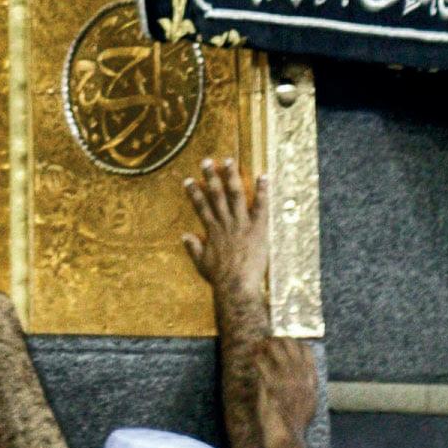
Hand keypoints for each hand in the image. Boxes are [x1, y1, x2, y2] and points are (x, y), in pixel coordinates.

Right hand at [179, 156, 268, 313]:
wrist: (237, 287)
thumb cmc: (220, 278)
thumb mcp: (202, 264)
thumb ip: (193, 248)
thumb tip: (184, 235)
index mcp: (213, 230)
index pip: (201, 206)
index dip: (194, 192)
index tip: (188, 179)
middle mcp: (226, 222)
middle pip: (217, 195)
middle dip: (211, 176)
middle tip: (207, 161)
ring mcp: (242, 224)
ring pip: (236, 194)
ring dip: (232, 176)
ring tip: (229, 160)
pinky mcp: (258, 228)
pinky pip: (261, 206)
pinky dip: (262, 191)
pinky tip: (264, 176)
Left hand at [250, 338, 318, 442]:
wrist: (288, 435)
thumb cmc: (296, 423)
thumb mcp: (310, 403)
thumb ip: (307, 386)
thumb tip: (301, 374)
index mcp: (311, 380)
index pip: (307, 351)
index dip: (296, 343)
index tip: (288, 343)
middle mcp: (299, 374)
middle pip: (290, 344)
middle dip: (279, 339)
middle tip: (269, 341)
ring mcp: (286, 377)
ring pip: (275, 347)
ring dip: (265, 344)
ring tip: (259, 346)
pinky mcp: (270, 382)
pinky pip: (261, 361)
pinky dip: (256, 357)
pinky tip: (254, 358)